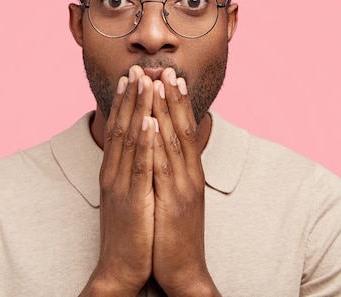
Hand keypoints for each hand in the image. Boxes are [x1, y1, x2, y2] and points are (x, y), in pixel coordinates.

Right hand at [81, 66, 156, 295]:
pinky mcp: (132, 200)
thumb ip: (130, 174)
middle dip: (131, 97)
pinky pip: (139, 165)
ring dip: (138, 109)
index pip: (119, 129)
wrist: (120, 268)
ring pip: (129, 140)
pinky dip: (144, 141)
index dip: (126, 102)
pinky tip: (149, 121)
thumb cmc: (129, 232)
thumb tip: (138, 153)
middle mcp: (113, 173)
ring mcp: (121, 185)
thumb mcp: (127, 196)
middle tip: (137, 68)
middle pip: (121, 127)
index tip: (132, 77)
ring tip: (145, 82)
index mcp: (113, 172)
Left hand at [150, 68, 220, 295]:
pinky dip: (158, 141)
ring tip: (158, 84)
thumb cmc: (175, 234)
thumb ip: (173, 176)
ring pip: (174, 141)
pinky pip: (163, 166)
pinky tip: (150, 121)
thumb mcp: (176, 199)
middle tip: (165, 70)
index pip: (185, 131)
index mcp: (190, 174)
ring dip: (165, 110)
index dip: (179, 104)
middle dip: (173, 98)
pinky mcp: (174, 202)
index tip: (171, 79)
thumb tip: (164, 154)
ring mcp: (183, 188)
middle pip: (182, 129)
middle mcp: (190, 176)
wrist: (183, 271)